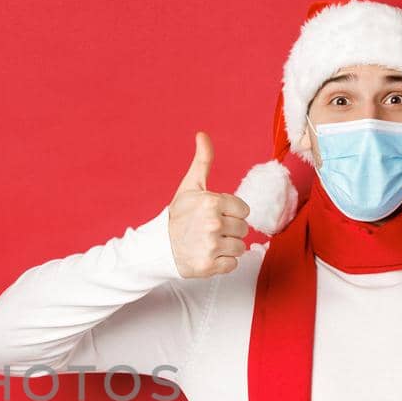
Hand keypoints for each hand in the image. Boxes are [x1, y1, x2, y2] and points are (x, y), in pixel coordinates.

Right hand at [169, 131, 250, 278]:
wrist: (158, 247)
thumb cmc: (178, 216)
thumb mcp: (190, 186)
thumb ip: (203, 161)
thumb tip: (202, 134)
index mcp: (212, 202)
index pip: (244, 210)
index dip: (231, 213)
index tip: (214, 215)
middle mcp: (212, 223)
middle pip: (243, 229)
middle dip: (229, 230)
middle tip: (209, 231)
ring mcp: (210, 246)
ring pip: (240, 247)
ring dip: (227, 247)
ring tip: (209, 243)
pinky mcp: (209, 266)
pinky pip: (233, 264)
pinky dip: (223, 263)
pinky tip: (208, 256)